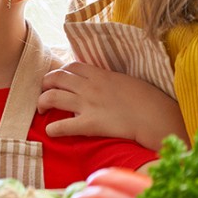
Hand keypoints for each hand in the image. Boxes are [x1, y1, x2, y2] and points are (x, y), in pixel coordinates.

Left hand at [38, 61, 187, 149]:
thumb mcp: (125, 81)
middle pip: (55, 77)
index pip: (70, 66)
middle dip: (45, 84)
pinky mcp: (90, 124)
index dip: (60, 72)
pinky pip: (63, 125)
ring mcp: (88, 104)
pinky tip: (51, 132)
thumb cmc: (147, 100)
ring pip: (51, 97)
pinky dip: (52, 129)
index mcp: (99, 74)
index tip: (58, 80)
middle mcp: (89, 86)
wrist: (156, 116)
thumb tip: (101, 82)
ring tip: (42, 110)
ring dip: (41, 102)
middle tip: (44, 93)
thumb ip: (108, 80)